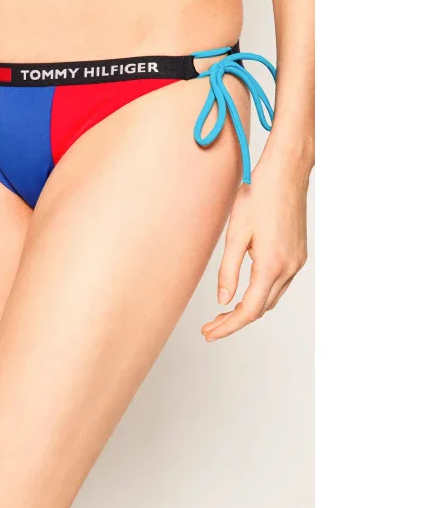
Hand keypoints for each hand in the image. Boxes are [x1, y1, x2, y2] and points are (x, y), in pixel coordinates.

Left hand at [202, 155, 309, 341]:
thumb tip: (224, 300)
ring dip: (248, 309)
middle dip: (234, 321)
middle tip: (210, 327)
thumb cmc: (258, 197)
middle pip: (261, 309)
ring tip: (223, 314)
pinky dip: (261, 295)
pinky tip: (245, 292)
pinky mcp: (298, 255)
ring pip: (271, 299)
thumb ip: (228, 271)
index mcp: (271, 265)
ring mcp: (296, 262)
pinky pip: (279, 285)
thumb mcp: (236, 235)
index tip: (210, 333)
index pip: (249, 310)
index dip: (228, 326)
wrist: (285, 174)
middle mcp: (289, 268)